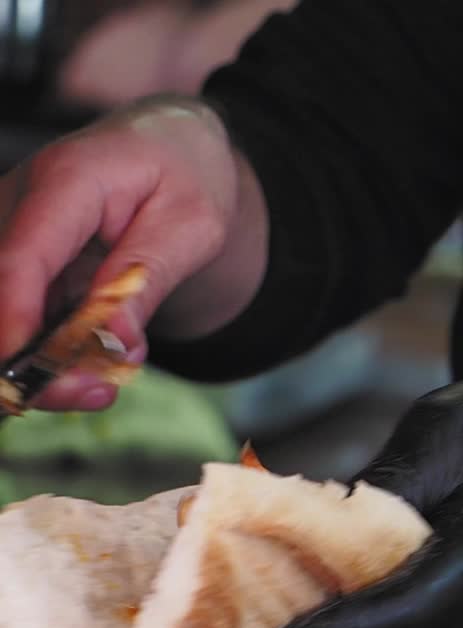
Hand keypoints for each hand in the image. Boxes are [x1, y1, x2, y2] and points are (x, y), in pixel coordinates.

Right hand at [0, 94, 264, 410]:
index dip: (15, 322)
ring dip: (41, 364)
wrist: (173, 145)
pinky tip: (93, 367)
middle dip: (32, 359)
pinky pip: (18, 315)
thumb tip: (118, 344)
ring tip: (103, 388)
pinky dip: (47, 351)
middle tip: (96, 395)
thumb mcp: (192, 224)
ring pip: (4, 313)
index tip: (28, 379)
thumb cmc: (185, 175)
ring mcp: (9, 229)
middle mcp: (18, 201)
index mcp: (67, 180)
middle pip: (1, 293)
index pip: (20, 257)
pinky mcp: (15, 259)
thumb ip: (149, 279)